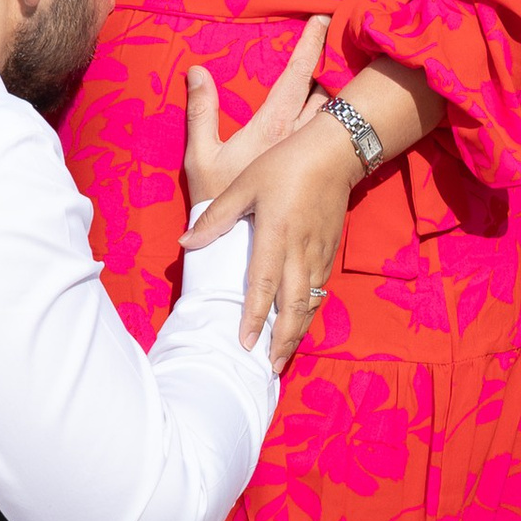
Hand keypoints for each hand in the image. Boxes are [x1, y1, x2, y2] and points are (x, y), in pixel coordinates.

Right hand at [181, 12, 327, 211]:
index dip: (310, 45)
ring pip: (330, 118)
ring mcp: (309, 158)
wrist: (237, 248)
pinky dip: (333, 128)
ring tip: (333, 83)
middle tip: (332, 50)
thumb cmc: (216, 199)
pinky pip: (331, 145)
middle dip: (327, 71)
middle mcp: (297, 138)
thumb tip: (196, 70)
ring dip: (331, 99)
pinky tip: (332, 129)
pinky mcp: (316, 177)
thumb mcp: (200, 155)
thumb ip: (201, 111)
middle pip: (323, 93)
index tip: (322, 18)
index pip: (296, 76)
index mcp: (272, 126)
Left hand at [188, 110, 361, 359]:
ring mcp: (319, 253)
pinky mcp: (330, 252)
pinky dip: (309, 313)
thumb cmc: (284, 165)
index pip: (262, 285)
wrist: (335, 153)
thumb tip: (185, 244)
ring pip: (310, 303)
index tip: (245, 344)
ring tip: (283, 357)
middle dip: (282, 340)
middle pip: (293, 306)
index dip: (254, 318)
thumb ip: (216, 218)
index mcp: (275, 234)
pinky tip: (300, 324)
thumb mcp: (244, 185)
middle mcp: (300, 250)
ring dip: (297, 333)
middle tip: (269, 368)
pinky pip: (319, 290)